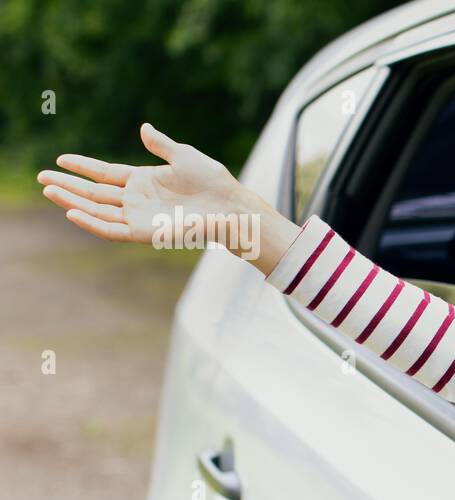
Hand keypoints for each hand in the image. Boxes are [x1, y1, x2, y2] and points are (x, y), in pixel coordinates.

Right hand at [36, 123, 299, 275]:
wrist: (230, 206)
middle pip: (95, 192)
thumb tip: (144, 127)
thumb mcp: (184, 156)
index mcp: (145, 180)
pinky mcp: (144, 233)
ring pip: (98, 210)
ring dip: (72, 201)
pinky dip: (91, 222)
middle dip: (68, 185)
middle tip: (41, 177)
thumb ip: (161, 144)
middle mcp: (138, 200)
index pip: (106, 173)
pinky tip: (71, 212)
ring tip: (48, 190)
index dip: (83, 166)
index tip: (61, 159)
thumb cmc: (214, 182)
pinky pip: (111, 230)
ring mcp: (139, 217)